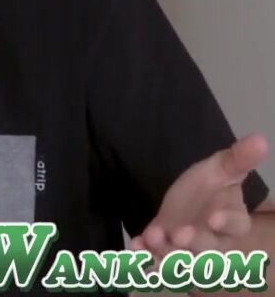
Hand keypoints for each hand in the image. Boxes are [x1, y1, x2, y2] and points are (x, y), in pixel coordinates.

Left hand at [130, 133, 268, 262]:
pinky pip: (155, 257)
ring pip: (181, 256)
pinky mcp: (163, 248)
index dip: (226, 223)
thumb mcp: (222, 168)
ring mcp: (187, 248)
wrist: (189, 201)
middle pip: (207, 248)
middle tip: (180, 235)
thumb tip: (260, 138)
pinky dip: (145, 254)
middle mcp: (213, 241)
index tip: (214, 218)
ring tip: (153, 238)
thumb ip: (239, 158)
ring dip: (166, 251)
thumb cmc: (211, 186)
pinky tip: (136, 245)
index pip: (235, 225)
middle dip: (194, 243)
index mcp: (233, 221)